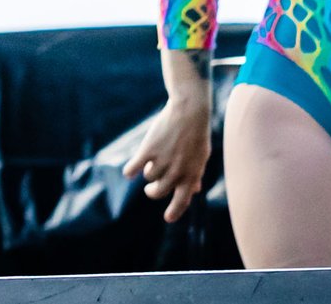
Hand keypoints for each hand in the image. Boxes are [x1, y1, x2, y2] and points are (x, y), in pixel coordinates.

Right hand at [126, 92, 211, 222]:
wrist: (189, 112)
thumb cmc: (197, 134)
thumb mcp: (200, 157)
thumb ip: (195, 174)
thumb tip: (194, 190)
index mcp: (191, 176)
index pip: (181, 202)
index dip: (174, 212)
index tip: (168, 218)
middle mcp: (176, 172)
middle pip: (159, 192)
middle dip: (153, 192)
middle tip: (150, 188)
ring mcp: (162, 162)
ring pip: (148, 177)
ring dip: (148, 173)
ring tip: (151, 162)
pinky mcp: (149, 150)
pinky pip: (135, 167)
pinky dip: (130, 171)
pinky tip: (129, 172)